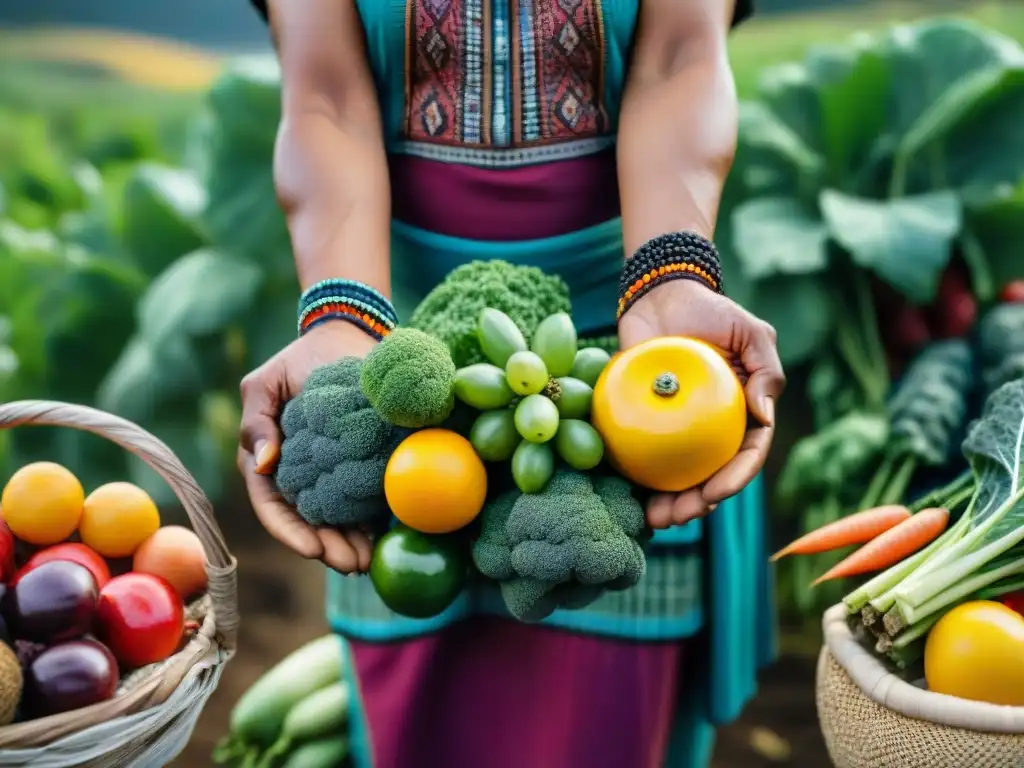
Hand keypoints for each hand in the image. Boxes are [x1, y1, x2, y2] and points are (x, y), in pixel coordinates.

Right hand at [237, 321, 378, 572]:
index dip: (291, 532)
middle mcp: (299, 476)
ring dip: (351, 543)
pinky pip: (365, 500)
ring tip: (368, 561)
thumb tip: (266, 462)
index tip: (313, 550)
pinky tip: (385, 536)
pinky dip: (373, 522)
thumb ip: (257, 421)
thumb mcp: (266, 383)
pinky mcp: (360, 467)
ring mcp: (331, 474)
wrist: (348, 337)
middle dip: (328, 548)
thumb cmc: (300, 361)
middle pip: (309, 523)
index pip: (274, 506)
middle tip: (351, 565)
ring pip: (337, 520)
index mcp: (270, 462)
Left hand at [618, 279, 785, 527]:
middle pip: (709, 477)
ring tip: (653, 520)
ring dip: (667, 504)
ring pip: (676, 476)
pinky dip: (635, 479)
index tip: (714, 493)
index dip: (734, 480)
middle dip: (697, 505)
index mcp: (743, 416)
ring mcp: (677, 430)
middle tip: (677, 517)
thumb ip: (766, 371)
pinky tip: (627, 496)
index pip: (745, 456)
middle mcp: (711, 430)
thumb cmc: (712, 312)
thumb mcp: (751, 333)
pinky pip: (639, 456)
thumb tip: (764, 417)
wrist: (661, 296)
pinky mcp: (642, 422)